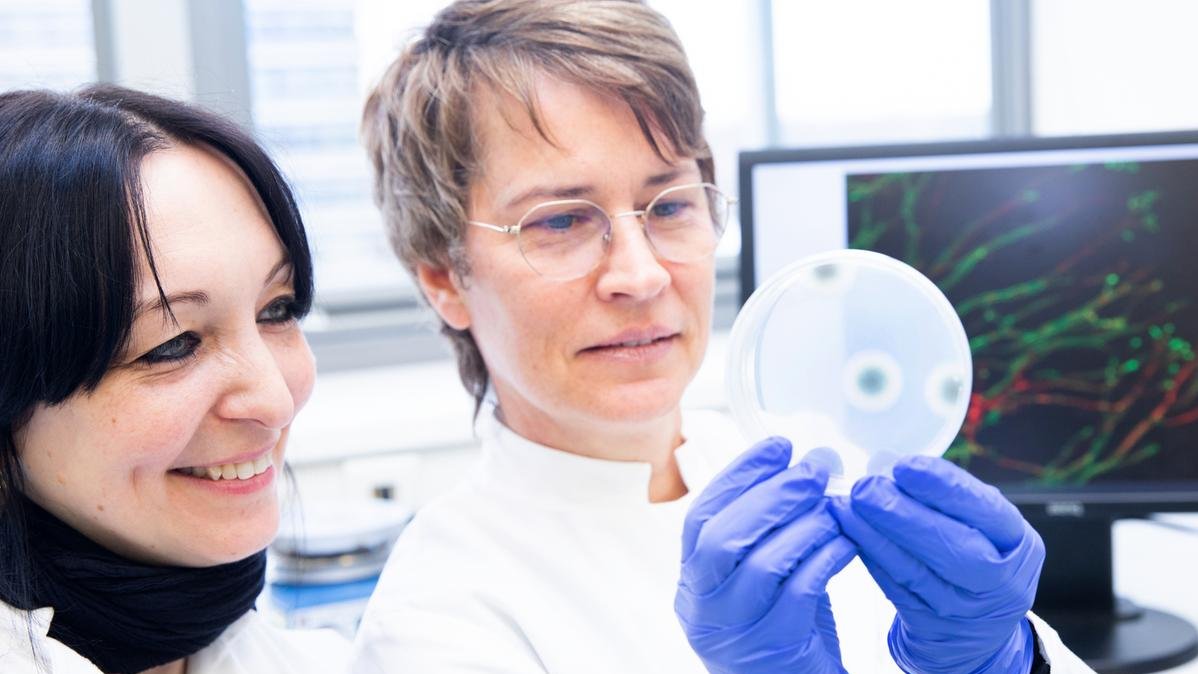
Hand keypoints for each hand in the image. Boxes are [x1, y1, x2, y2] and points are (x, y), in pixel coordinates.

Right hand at [675, 437, 857, 673]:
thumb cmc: (785, 631)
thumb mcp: (760, 580)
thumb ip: (766, 532)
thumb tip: (801, 465)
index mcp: (692, 584)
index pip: (702, 518)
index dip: (739, 476)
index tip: (778, 446)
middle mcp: (702, 609)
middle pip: (723, 537)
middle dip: (772, 494)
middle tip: (814, 469)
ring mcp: (735, 634)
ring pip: (762, 564)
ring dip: (803, 525)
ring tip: (834, 507)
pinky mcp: (775, 651)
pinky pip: (800, 593)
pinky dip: (825, 559)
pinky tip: (846, 543)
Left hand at [828, 456, 1043, 673]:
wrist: (977, 628)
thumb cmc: (976, 553)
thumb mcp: (979, 522)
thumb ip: (944, 494)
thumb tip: (888, 463)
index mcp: (1017, 543)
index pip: (987, 511)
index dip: (945, 488)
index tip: (905, 466)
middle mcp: (998, 581)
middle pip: (952, 549)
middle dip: (903, 515)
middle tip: (866, 488)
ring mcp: (964, 609)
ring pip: (915, 571)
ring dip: (875, 536)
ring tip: (845, 507)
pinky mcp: (929, 626)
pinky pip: (894, 588)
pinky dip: (870, 559)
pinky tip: (850, 534)